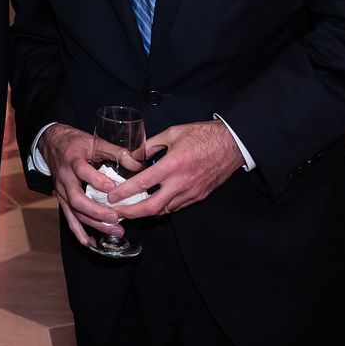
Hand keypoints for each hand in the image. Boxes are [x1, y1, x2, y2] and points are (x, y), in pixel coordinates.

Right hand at [38, 124, 128, 248]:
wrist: (52, 144)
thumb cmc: (75, 143)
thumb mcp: (94, 142)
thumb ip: (115, 152)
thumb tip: (138, 163)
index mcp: (73, 160)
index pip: (82, 171)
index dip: (96, 180)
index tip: (113, 188)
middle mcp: (65, 179)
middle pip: (77, 199)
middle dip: (96, 211)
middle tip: (115, 217)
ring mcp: (62, 192)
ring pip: (75, 212)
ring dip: (94, 223)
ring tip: (115, 230)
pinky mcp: (62, 200)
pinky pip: (69, 218)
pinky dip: (78, 232)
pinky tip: (89, 242)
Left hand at [109, 121, 243, 217]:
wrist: (232, 144)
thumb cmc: (203, 135)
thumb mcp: (173, 133)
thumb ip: (151, 144)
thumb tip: (135, 155)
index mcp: (173, 165)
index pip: (143, 183)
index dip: (125, 192)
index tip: (112, 196)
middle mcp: (181, 183)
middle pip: (152, 207)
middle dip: (132, 213)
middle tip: (118, 212)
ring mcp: (191, 192)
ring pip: (165, 210)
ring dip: (147, 212)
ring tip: (132, 209)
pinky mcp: (199, 196)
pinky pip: (177, 207)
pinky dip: (163, 208)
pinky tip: (154, 203)